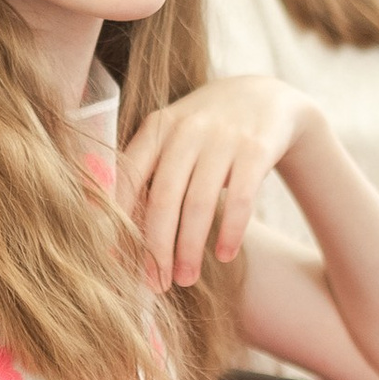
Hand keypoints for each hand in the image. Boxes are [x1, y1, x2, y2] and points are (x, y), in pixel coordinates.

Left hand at [120, 77, 306, 287]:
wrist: (266, 97)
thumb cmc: (206, 131)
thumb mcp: (172, 136)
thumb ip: (146, 171)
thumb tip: (112, 230)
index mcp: (157, 127)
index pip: (128, 178)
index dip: (119, 222)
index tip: (117, 260)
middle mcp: (187, 129)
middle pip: (163, 198)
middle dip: (156, 247)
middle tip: (155, 283)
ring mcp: (223, 137)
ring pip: (199, 203)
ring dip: (190, 248)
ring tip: (186, 279)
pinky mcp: (256, 149)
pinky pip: (241, 199)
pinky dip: (231, 232)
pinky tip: (225, 255)